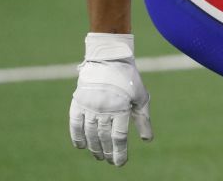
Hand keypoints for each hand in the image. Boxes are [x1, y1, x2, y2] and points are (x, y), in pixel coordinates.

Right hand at [69, 33, 153, 165]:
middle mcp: (104, 109)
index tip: (120, 163)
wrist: (108, 58)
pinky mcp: (78, 102)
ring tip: (98, 156)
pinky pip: (75, 124)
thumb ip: (143, 119)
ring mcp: (89, 106)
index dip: (119, 153)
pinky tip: (81, 146)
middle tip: (108, 161)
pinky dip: (77, 136)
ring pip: (90, 134)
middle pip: (104, 138)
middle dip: (107, 152)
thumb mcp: (141, 97)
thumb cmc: (128, 79)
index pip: (119, 138)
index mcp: (121, 108)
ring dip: (94, 147)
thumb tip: (147, 140)